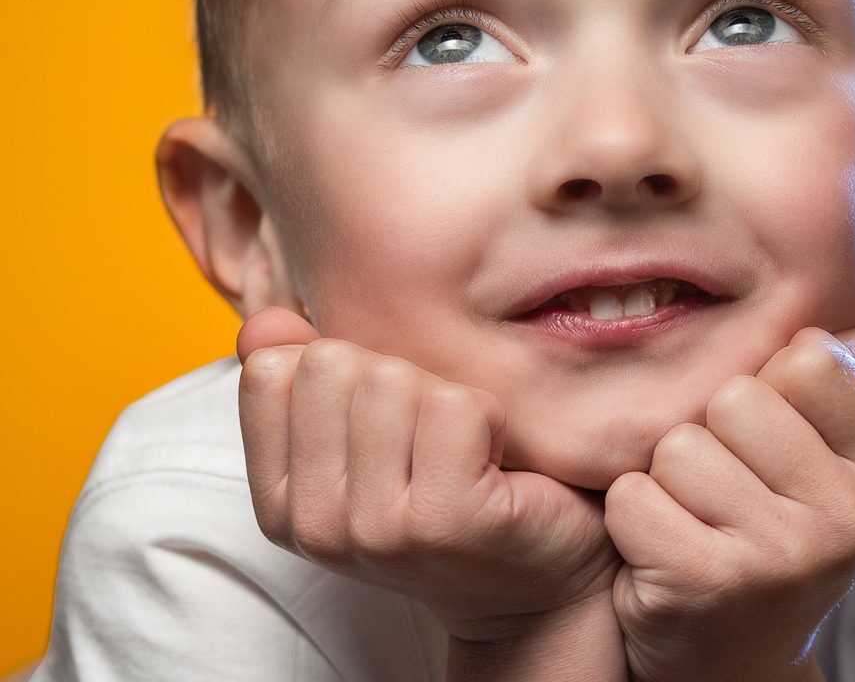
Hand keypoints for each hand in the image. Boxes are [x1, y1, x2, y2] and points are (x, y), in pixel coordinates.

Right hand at [236, 307, 621, 654]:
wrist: (542, 581)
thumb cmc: (453, 492)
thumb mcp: (364, 439)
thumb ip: (306, 380)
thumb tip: (265, 319)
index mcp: (281, 505)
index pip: (271, 371)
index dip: (344, 371)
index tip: (387, 424)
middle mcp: (317, 526)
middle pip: (333, 364)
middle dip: (398, 379)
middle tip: (434, 440)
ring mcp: (377, 529)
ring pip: (394, 378)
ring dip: (445, 398)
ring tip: (464, 453)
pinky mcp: (445, 520)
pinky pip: (454, 404)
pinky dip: (489, 416)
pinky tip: (494, 465)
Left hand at [604, 327, 854, 681]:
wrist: (734, 665)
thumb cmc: (770, 543)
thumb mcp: (823, 476)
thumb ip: (840, 399)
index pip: (811, 358)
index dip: (768, 388)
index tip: (769, 444)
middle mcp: (846, 519)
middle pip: (734, 396)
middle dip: (710, 437)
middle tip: (724, 497)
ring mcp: (780, 556)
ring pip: (676, 446)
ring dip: (667, 482)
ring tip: (695, 526)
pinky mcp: (706, 583)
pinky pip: (631, 495)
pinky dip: (631, 520)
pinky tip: (662, 555)